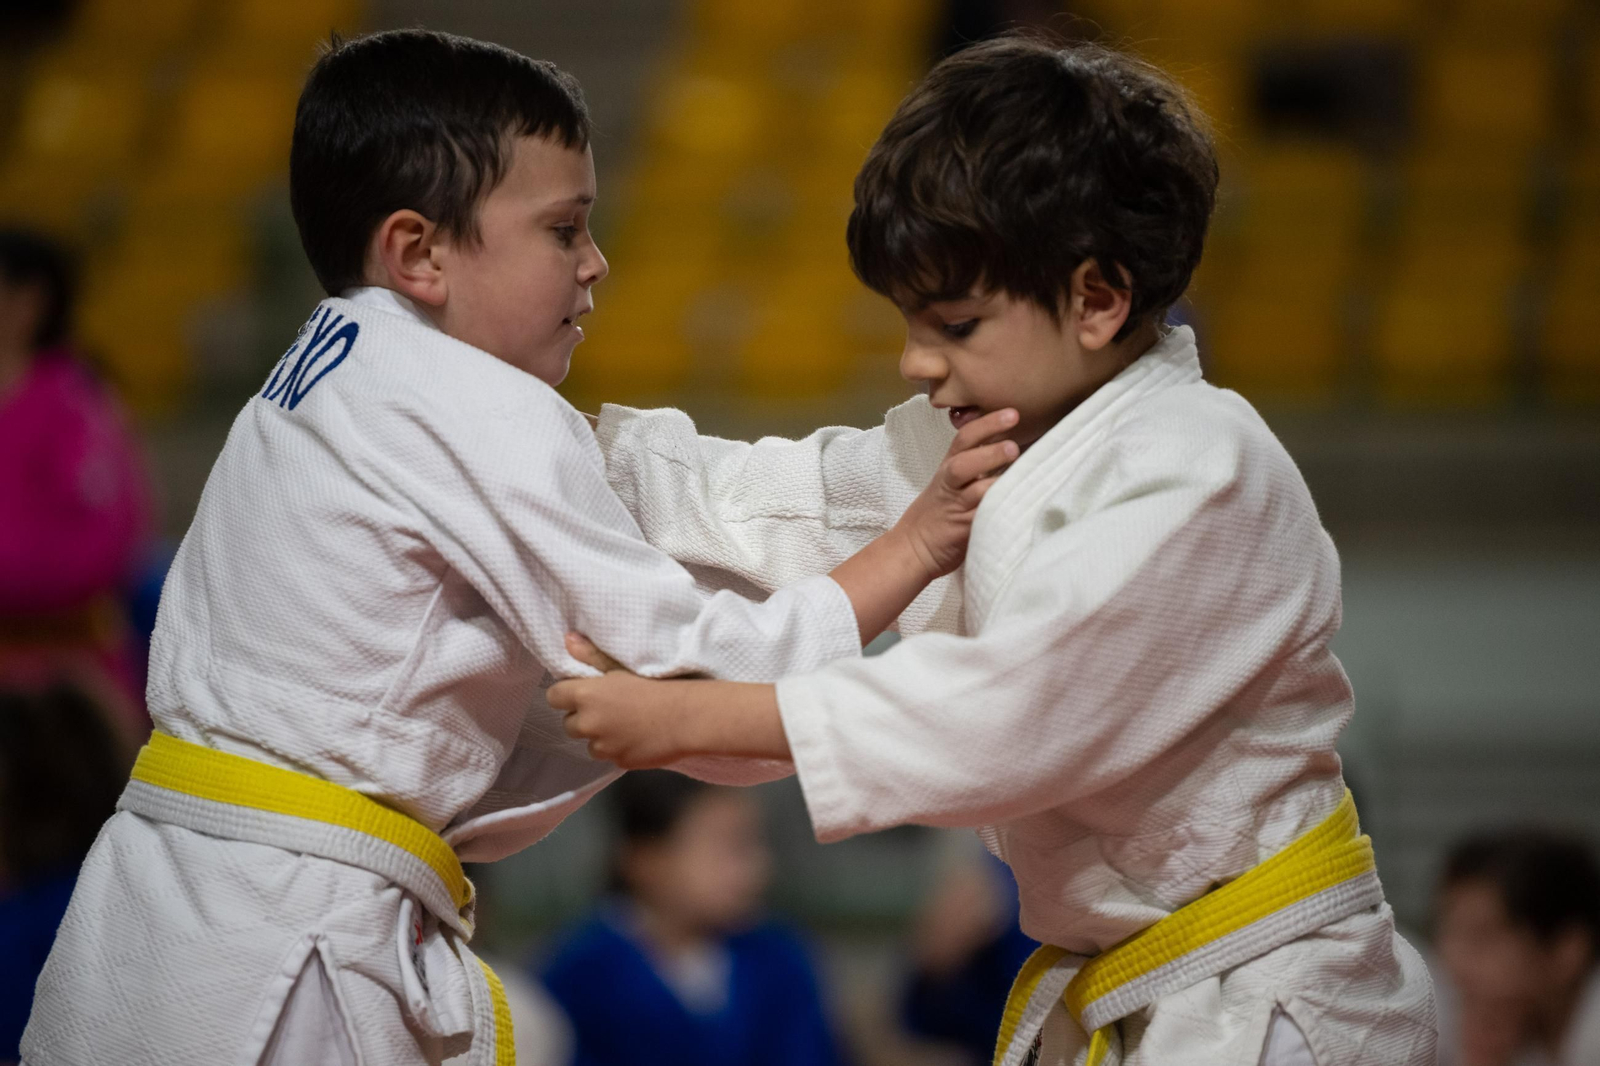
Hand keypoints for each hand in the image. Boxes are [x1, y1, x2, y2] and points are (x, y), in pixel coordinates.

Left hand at [550, 634, 684, 767]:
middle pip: (569, 723)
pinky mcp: (618, 762)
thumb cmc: (656, 685)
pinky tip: (637, 738)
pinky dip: (618, 749)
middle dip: (584, 717)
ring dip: (600, 736)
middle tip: (609, 708)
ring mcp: (603, 746)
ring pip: (589, 743)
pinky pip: (610, 756)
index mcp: (585, 696)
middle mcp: (588, 723)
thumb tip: (567, 640)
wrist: (687, 717)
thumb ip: (590, 655)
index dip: (567, 694)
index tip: (584, 692)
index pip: (554, 697)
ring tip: (625, 725)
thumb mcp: (621, 666)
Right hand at [895, 408, 1018, 578]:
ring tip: (1015, 457)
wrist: (912, 549)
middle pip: (965, 456)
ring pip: (973, 485)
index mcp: (949, 469)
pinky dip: (998, 507)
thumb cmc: (938, 514)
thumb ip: (978, 468)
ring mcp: (956, 505)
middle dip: (989, 440)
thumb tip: (1018, 450)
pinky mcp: (962, 528)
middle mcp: (951, 483)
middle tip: (1014, 429)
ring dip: (993, 470)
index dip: (987, 423)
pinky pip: (982, 515)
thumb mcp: (953, 485)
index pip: (965, 439)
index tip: (1012, 412)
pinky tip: (1018, 500)